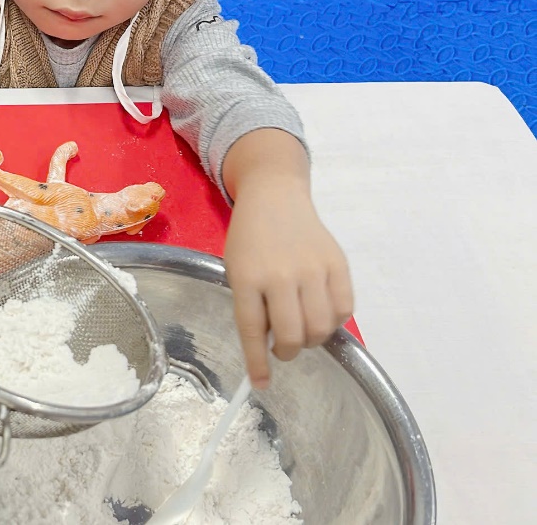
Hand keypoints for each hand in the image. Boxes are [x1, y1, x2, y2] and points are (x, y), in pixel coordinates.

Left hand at [223, 175, 353, 389]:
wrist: (275, 196)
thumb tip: (271, 345)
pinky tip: (321, 315)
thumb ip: (252, 304)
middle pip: (292, 334)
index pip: (252, 330)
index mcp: (247, 277)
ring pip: (321, 327)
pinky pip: (344, 309)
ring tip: (302, 331)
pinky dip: (334, 322)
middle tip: (282, 348)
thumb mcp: (237, 269)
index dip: (257, 362)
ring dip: (311, 340)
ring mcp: (312, 268)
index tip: (261, 384)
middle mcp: (280, 275)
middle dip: (287, 352)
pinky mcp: (337, 263)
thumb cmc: (250, 238)